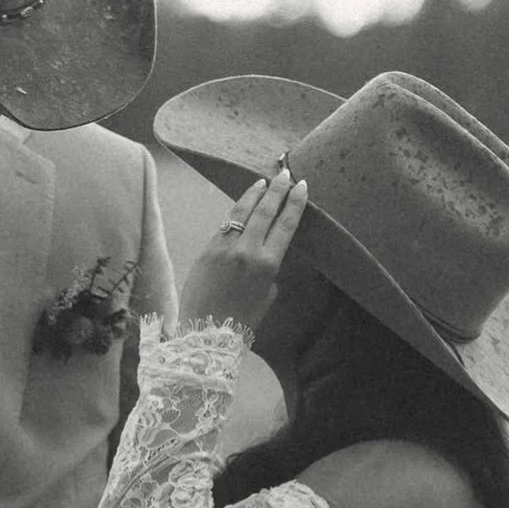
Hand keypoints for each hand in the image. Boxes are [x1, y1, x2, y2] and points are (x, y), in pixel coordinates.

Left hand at [178, 167, 307, 332]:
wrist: (206, 332)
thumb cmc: (241, 320)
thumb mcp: (266, 295)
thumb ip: (267, 268)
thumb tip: (262, 250)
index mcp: (267, 264)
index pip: (285, 225)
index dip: (295, 203)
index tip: (302, 187)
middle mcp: (246, 251)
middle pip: (264, 211)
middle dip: (276, 190)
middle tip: (285, 175)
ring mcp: (224, 248)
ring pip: (241, 212)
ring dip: (253, 195)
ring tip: (262, 182)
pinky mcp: (207, 250)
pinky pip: (224, 226)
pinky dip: (235, 215)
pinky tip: (241, 207)